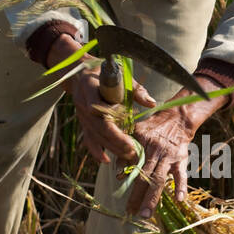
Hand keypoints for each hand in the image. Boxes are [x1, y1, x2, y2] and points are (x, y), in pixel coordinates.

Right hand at [47, 33, 155, 164]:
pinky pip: (88, 139)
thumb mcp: (120, 75)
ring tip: (128, 155)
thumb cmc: (104, 72)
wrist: (81, 73)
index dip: (109, 113)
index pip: (96, 104)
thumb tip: (152, 103)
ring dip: (111, 146)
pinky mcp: (83, 123)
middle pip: (97, 124)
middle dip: (115, 138)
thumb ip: (135, 89)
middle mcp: (82, 102)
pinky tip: (105, 160)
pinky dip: (96, 151)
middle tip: (132, 149)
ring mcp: (81, 114)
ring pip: (95, 134)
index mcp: (89, 86)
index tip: (125, 118)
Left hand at [126, 79, 228, 217]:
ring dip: (152, 198)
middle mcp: (154, 153)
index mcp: (141, 146)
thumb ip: (126, 152)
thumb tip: (117, 174)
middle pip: (143, 177)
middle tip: (130, 213)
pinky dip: (181, 186)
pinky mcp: (181, 160)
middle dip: (136, 196)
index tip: (119, 193)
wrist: (176, 118)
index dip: (125, 180)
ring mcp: (168, 158)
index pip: (131, 166)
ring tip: (145, 214)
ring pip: (159, 180)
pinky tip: (179, 200)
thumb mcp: (135, 134)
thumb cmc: (152, 128)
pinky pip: (182, 174)